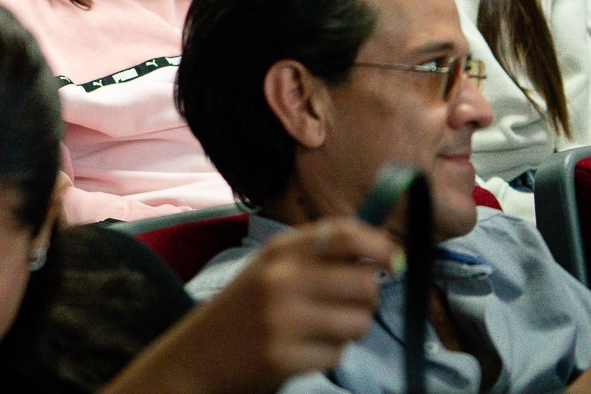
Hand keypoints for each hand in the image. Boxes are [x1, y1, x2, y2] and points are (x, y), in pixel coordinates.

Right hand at [129, 219, 391, 393]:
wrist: (197, 353)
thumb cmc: (246, 308)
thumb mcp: (272, 268)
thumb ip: (320, 256)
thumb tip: (388, 251)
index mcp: (279, 250)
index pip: (344, 233)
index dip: (379, 244)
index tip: (392, 259)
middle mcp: (280, 277)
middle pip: (364, 282)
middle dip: (366, 299)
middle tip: (344, 306)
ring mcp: (281, 318)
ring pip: (358, 322)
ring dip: (348, 331)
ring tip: (318, 331)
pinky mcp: (283, 356)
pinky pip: (337, 356)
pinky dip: (326, 356)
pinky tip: (300, 351)